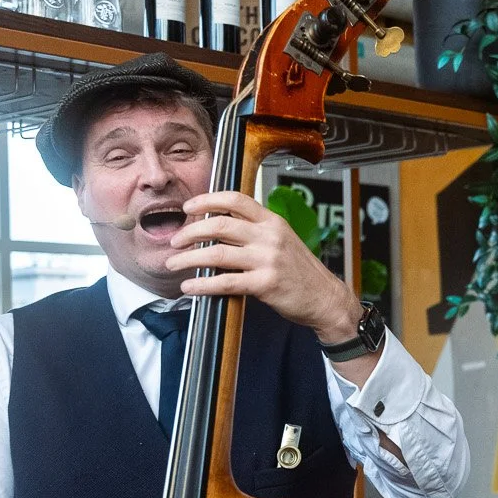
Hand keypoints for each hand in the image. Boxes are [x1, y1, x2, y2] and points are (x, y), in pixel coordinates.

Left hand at [167, 191, 364, 348]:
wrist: (324, 298)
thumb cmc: (300, 271)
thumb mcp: (282, 240)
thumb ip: (255, 230)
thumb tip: (217, 227)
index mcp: (272, 221)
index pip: (235, 199)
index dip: (206, 200)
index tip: (188, 208)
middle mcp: (269, 237)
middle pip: (220, 225)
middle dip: (190, 232)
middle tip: (175, 241)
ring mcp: (267, 260)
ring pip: (217, 254)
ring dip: (189, 258)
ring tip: (173, 264)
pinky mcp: (265, 285)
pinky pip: (225, 282)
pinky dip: (202, 285)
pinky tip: (189, 287)